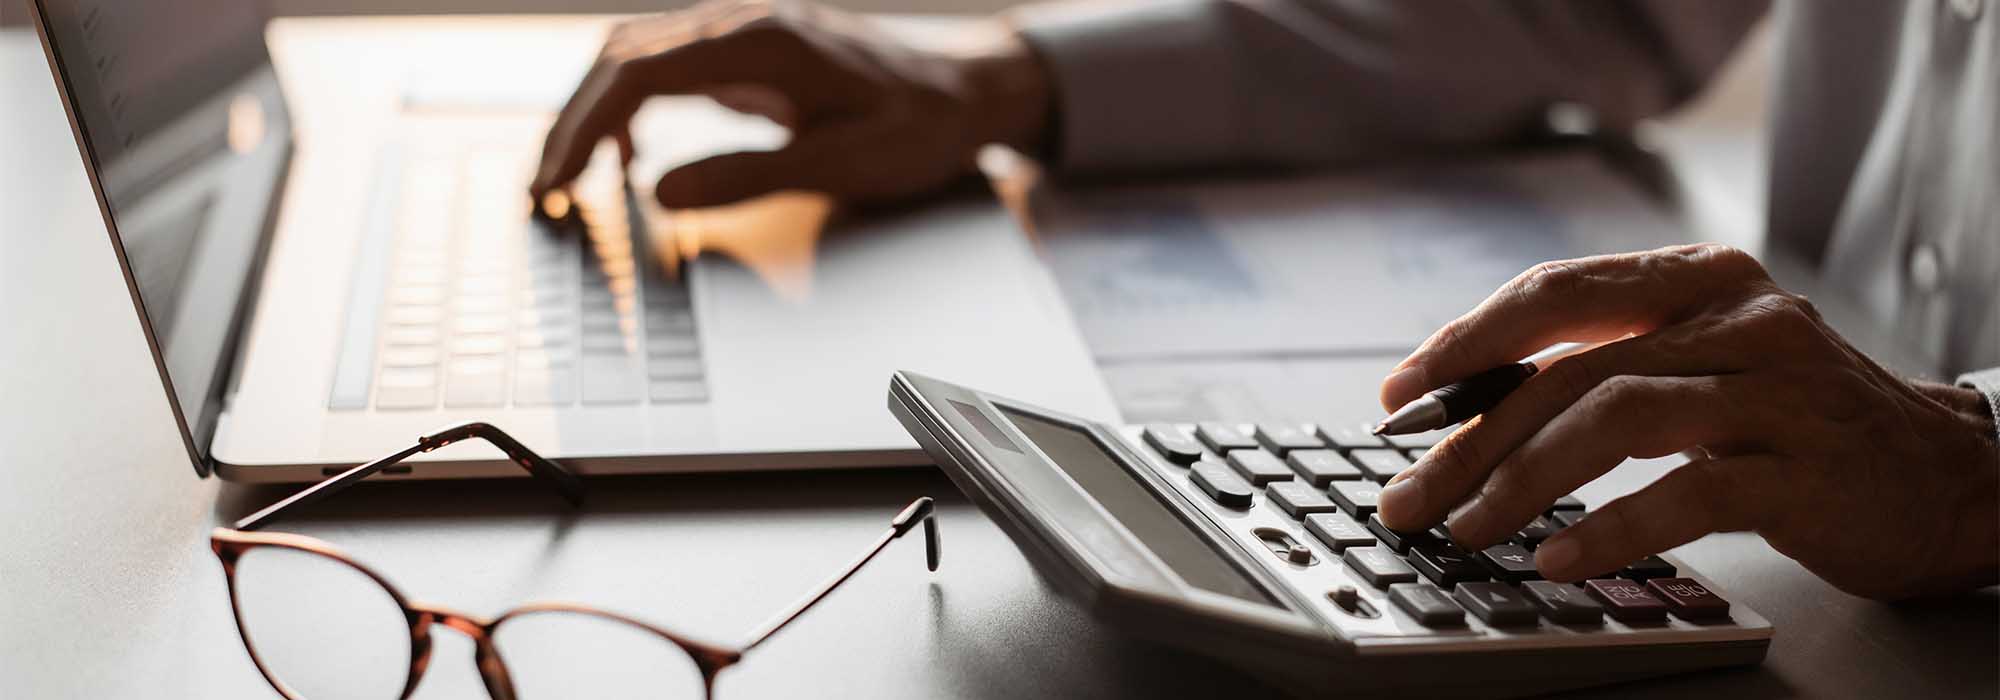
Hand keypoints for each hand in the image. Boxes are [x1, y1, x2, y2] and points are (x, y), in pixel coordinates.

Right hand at [531, 0, 1050, 208]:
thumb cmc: (921, 127)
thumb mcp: (843, 164)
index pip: (639, 72)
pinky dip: (631, 105)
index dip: (584, 126)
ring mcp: (745, 32)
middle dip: (571, 121)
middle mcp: (745, 22)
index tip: (558, 180)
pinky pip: (669, 67)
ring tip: (569, 176)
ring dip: (593, 111)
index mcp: (764, 41)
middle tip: (544, 188)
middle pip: (622, 55)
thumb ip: (750, 175)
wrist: (968, 93)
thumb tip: (660, 191)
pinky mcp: (749, 52)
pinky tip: (625, 152)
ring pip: (637, 56)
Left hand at [1374, 244, 1998, 599]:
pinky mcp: (1804, 466)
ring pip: (1614, 418)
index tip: (1400, 398)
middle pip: (1568, 369)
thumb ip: (1608, 365)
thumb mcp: (1703, 366)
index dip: (1465, 344)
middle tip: (1408, 492)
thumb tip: (1472, 411)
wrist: (1947, 477)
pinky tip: (1560, 559)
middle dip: (1470, 438)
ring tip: (1467, 527)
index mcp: (1698, 279)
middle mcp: (1737, 318)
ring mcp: (1776, 389)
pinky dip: (1612, 527)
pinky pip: (1687, 492)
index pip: (1555, 294)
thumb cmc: (1798, 423)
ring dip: (1522, 479)